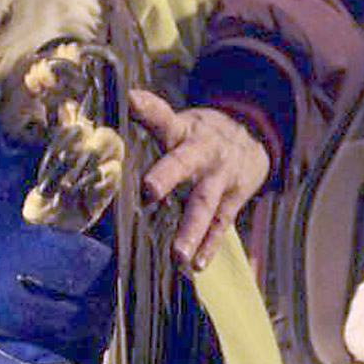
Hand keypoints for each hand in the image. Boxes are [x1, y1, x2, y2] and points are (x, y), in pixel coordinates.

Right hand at [0, 14, 114, 363]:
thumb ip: (40, 170)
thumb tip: (84, 169)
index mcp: (13, 237)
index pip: (85, 266)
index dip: (100, 260)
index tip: (100, 250)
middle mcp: (0, 285)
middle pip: (73, 308)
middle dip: (93, 300)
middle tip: (95, 289)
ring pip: (50, 343)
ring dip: (75, 332)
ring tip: (84, 322)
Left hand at [128, 90, 269, 269]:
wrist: (255, 134)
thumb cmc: (198, 133)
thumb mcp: (178, 121)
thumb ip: (148, 121)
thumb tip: (108, 112)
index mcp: (182, 130)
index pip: (162, 117)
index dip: (148, 108)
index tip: (131, 100)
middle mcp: (202, 152)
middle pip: (183, 162)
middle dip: (167, 175)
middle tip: (149, 190)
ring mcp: (219, 177)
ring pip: (204, 203)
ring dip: (190, 229)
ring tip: (176, 254)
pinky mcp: (232, 199)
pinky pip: (220, 225)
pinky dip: (209, 246)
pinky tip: (195, 264)